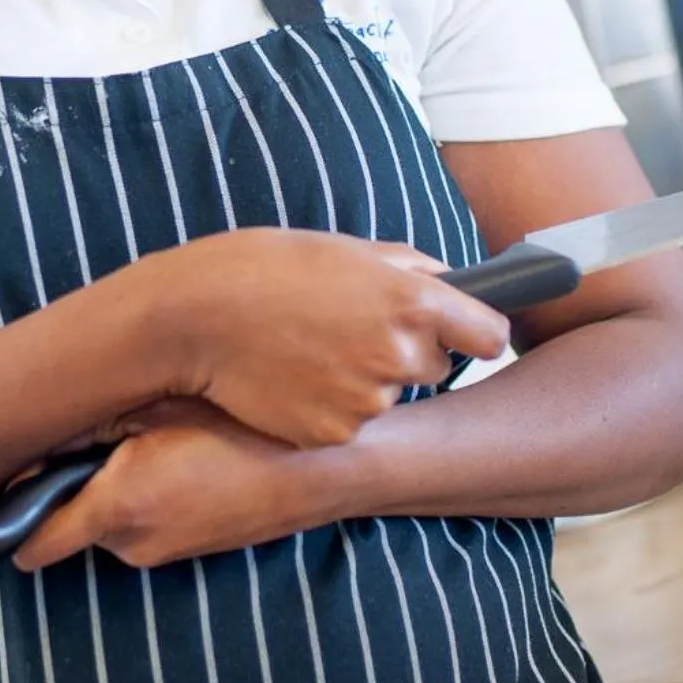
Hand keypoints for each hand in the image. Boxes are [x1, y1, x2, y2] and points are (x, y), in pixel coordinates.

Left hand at [12, 400, 318, 570]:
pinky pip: (146, 526)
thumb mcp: (160, 407)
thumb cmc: (242, 428)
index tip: (6, 489)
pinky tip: (181, 459)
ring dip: (114, 490)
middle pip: (71, 523)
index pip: (34, 543)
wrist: (320, 469)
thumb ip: (90, 425)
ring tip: (154, 440)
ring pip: (110, 522)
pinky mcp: (190, 553)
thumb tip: (34, 434)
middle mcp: (134, 543)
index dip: (13, 518)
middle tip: (103, 435)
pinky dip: (148, 498)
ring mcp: (165, 554)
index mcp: (118, 507)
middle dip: (75, 485)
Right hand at [161, 228, 508, 449]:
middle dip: (405, 352)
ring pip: (386, 396)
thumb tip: (449, 281)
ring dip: (361, 380)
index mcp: (412, 302)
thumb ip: (407, 267)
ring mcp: (367, 401)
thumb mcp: (342, 248)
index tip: (464, 331)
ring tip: (308, 350)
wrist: (193, 317)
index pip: (489, 335)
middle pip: (435, 366)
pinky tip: (291, 379)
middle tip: (349, 330)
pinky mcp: (333, 434)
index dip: (476, 331)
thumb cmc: (262, 268)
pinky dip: (327, 407)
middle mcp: (399, 356)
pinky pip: (348, 423)